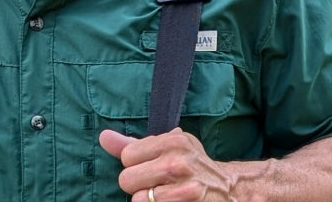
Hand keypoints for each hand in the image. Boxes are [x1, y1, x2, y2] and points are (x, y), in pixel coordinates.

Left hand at [99, 128, 234, 201]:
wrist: (227, 189)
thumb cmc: (191, 165)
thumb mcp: (168, 147)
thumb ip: (133, 144)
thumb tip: (103, 137)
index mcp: (173, 141)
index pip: (127, 156)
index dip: (134, 164)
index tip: (149, 166)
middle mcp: (178, 163)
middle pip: (126, 179)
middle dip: (136, 185)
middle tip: (154, 183)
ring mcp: (184, 189)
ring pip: (137, 200)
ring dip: (145, 201)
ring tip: (163, 195)